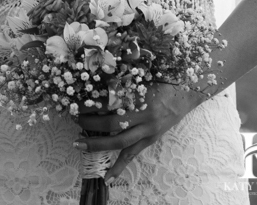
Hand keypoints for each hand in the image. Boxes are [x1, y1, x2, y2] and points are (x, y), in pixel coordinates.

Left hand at [76, 83, 210, 179]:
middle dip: (89, 123)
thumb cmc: (159, 83)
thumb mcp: (139, 79)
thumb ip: (119, 83)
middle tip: (72, 119)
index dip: (90, 104)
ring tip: (78, 144)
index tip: (74, 103)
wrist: (184, 96)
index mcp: (139, 98)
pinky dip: (119, 167)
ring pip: (119, 142)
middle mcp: (143, 117)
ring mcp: (147, 131)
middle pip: (112, 123)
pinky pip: (132, 155)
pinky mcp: (149, 141)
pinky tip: (107, 178)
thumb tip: (93, 82)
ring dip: (97, 144)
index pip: (109, 103)